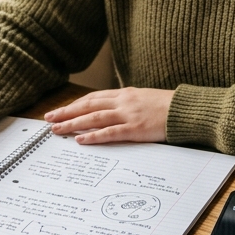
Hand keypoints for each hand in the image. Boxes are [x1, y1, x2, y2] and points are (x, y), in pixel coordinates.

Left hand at [43, 87, 171, 144]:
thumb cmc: (167, 106)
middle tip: (49, 118)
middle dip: (67, 112)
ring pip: (94, 118)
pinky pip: (110, 133)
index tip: (61, 110)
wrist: (185, 110)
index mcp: (124, 94)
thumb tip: (112, 110)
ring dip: (73, 123)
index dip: (75, 104)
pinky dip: (93, 136)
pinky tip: (80, 140)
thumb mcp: (144, 99)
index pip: (93, 98)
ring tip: (57, 129)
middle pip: (88, 105)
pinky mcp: (135, 129)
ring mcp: (128, 115)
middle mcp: (123, 102)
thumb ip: (127, 104)